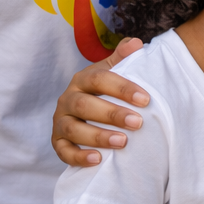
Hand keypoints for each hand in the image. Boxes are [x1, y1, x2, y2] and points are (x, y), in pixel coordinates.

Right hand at [52, 38, 148, 166]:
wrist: (88, 112)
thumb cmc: (106, 91)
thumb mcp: (114, 72)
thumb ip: (123, 58)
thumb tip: (135, 43)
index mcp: (82, 79)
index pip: (100, 79)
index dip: (122, 88)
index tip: (146, 99)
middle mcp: (68, 99)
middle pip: (85, 106)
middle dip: (112, 114)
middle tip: (137, 123)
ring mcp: (60, 121)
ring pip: (73, 129)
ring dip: (97, 136)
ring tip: (122, 142)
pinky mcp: (57, 142)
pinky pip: (63, 151)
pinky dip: (79, 157)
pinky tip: (98, 160)